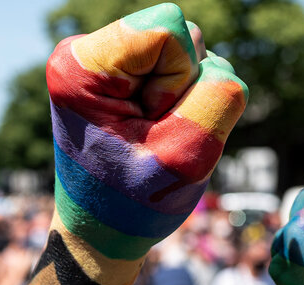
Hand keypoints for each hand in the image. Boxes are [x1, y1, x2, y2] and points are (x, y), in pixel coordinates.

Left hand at [47, 3, 247, 260]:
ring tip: (155, 136)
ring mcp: (107, 62)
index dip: (180, 82)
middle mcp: (87, 52)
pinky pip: (182, 69)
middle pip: (182, 36)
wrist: (102, 233)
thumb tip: (219, 67)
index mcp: (82, 66)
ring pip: (188, 51)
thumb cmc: (134, 203)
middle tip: (154, 135)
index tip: (152, 125)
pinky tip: (156, 133)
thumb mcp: (186, 156)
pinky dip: (182, 103)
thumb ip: (220, 96)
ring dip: (187, 98)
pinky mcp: (124, 76)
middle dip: (186, 89)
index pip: (171, 31)